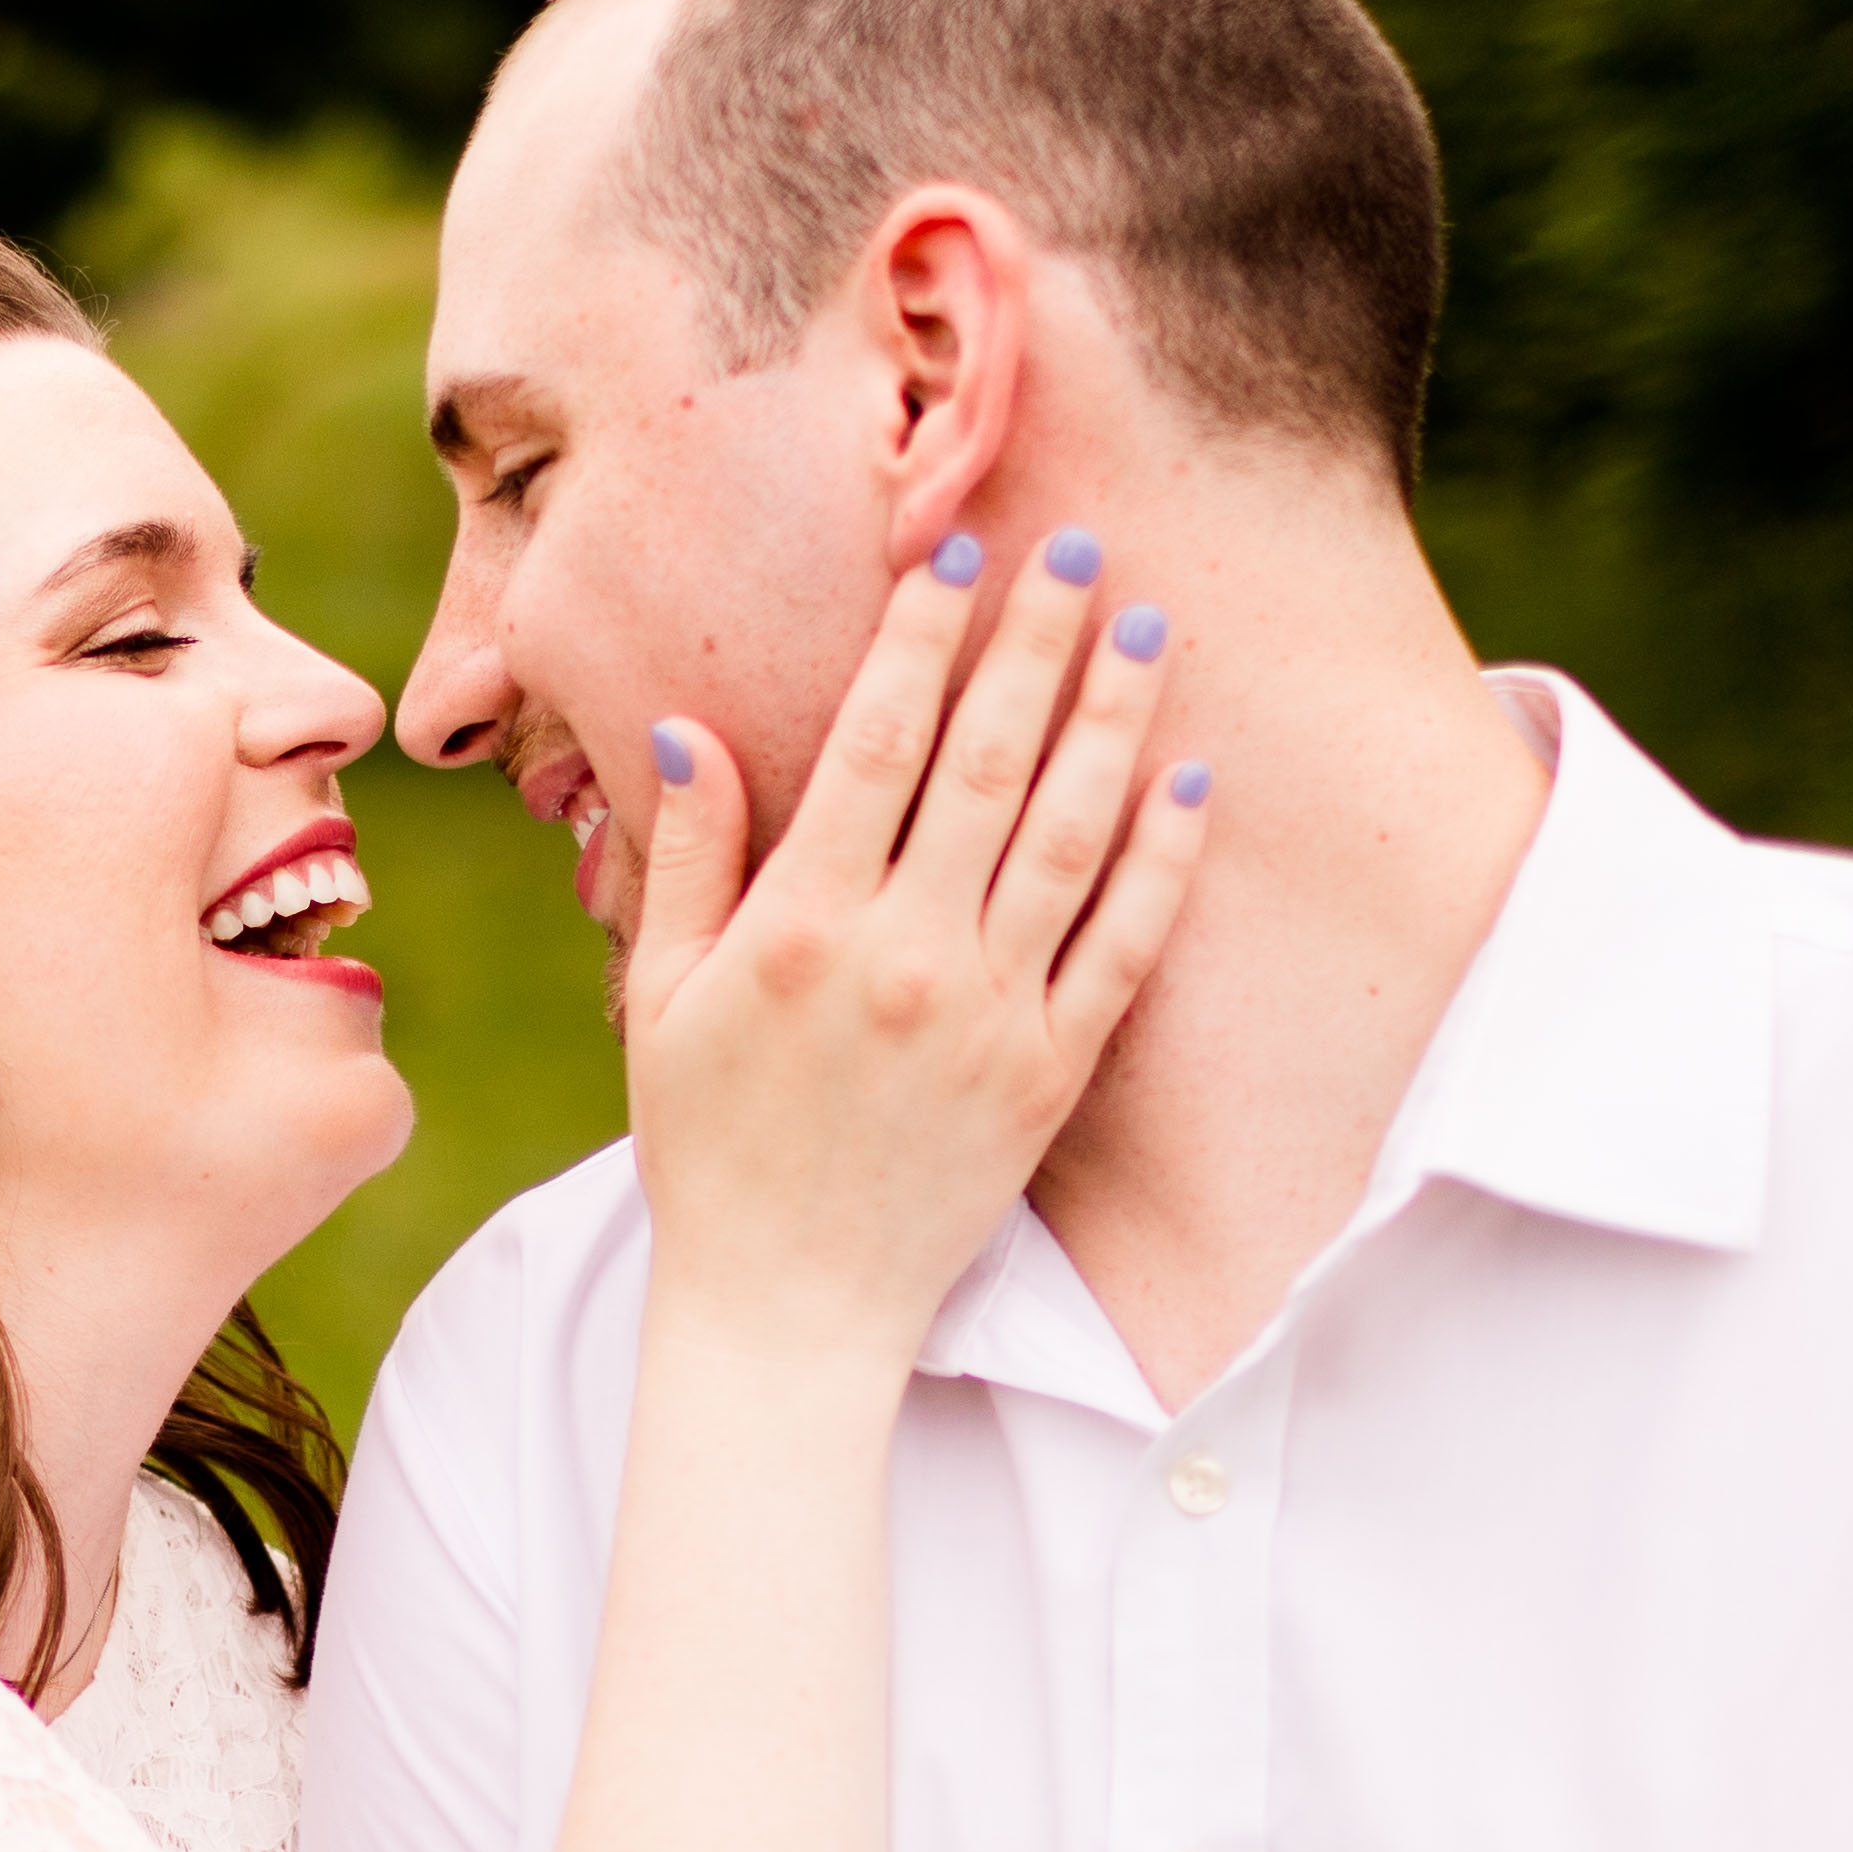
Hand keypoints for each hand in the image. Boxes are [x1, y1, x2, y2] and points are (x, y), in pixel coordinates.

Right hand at [615, 536, 1202, 1368]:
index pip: (877, 744)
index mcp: (800, 928)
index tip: (959, 545)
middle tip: (1084, 548)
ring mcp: (986, 1016)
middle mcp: (902, 958)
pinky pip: (1120, 948)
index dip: (923, 634)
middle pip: (987, 765)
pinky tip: (1190, 786)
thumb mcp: (663, 999)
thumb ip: (689, 858)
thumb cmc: (709, 1149)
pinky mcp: (1047, 1075)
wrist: (787, 1306)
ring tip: (1150, 629)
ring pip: (1068, 837)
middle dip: (1037, 644)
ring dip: (1114, 723)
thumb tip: (690, 725)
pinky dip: (1162, 864)